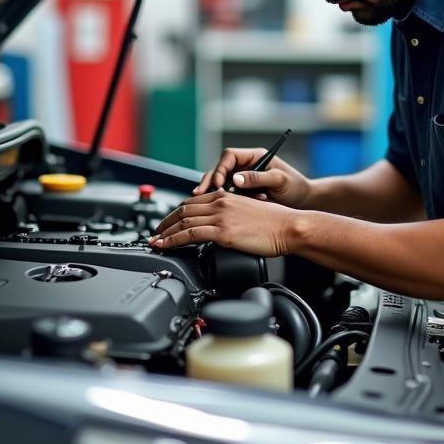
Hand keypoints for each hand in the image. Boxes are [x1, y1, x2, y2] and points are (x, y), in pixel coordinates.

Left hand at [150, 190, 293, 257]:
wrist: (288, 227)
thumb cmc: (275, 223)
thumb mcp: (248, 211)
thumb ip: (231, 215)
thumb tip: (221, 226)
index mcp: (225, 197)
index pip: (192, 202)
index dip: (176, 213)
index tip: (168, 223)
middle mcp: (220, 203)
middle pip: (183, 210)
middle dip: (165, 222)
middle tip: (155, 233)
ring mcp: (220, 217)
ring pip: (183, 222)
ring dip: (165, 233)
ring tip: (155, 242)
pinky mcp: (223, 232)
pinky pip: (190, 234)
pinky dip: (173, 240)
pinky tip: (166, 246)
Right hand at [193, 147, 311, 208]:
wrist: (304, 203)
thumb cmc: (296, 187)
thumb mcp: (279, 180)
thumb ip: (258, 178)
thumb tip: (236, 179)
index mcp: (254, 157)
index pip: (229, 156)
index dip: (220, 168)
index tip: (219, 183)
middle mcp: (246, 166)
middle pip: (219, 169)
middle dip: (209, 181)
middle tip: (201, 194)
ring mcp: (243, 180)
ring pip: (219, 183)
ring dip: (210, 192)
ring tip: (203, 202)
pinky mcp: (242, 194)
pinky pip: (225, 195)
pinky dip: (219, 202)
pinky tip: (215, 210)